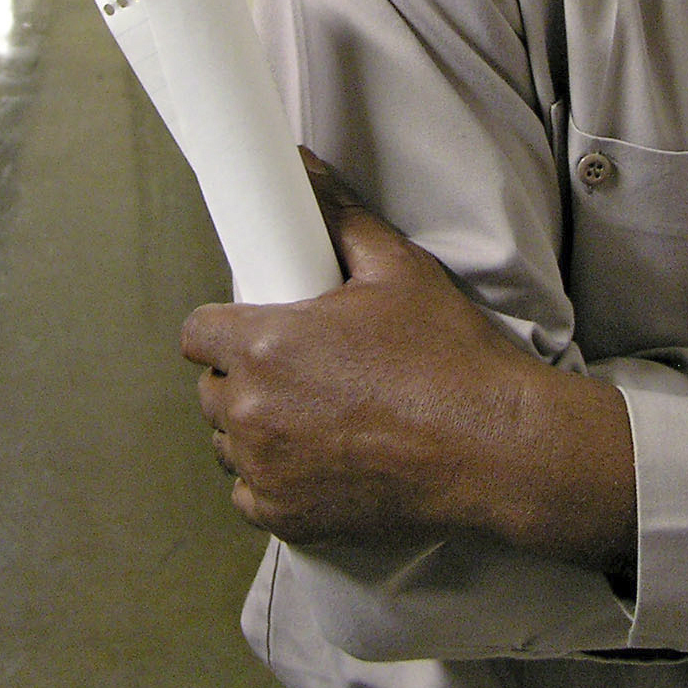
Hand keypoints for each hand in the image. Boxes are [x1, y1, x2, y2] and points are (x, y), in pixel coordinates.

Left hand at [180, 153, 635, 572]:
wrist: (492, 446)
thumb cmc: (448, 358)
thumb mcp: (396, 269)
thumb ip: (339, 216)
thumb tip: (305, 169)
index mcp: (264, 346)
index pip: (195, 335)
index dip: (222, 329)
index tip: (250, 330)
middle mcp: (251, 412)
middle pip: (209, 390)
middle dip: (242, 378)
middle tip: (297, 371)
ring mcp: (265, 470)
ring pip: (227, 444)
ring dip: (254, 430)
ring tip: (311, 415)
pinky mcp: (287, 518)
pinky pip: (249, 496)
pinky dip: (271, 482)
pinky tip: (315, 460)